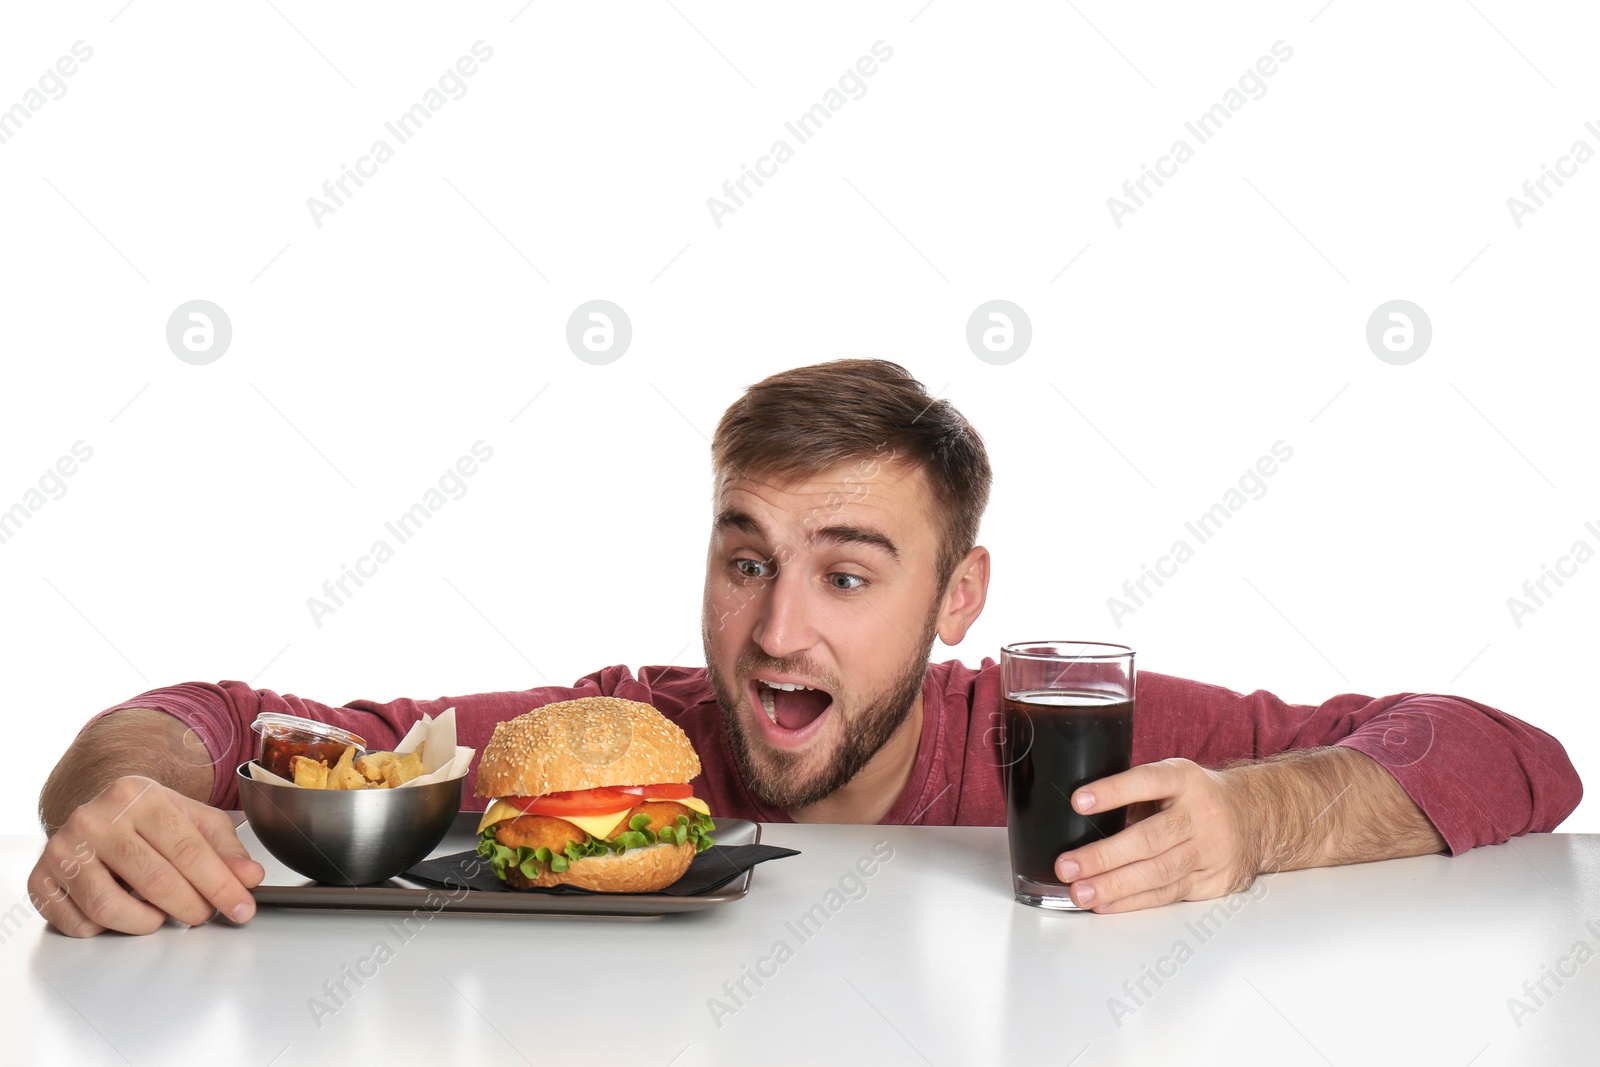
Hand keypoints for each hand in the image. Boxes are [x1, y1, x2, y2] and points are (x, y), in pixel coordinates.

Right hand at [28, 776, 263, 936]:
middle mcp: (95, 819)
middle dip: (190, 907)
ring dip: (146, 923)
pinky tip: (121, 912)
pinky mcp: (40, 879)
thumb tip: (249, 878)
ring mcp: (63, 849)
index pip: (187, 849)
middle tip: (203, 915)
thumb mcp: (192, 819)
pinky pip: (78, 923)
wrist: (95, 811)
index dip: (220, 885)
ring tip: (161, 915)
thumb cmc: (148, 818)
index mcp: (138, 797)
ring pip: (110, 907)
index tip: (241, 908)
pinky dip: (106, 929)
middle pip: (153, 880)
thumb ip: (225, 848)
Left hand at [1053, 758, 1256, 913]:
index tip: (1078, 801)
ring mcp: (1210, 850)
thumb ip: (1136, 794)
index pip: (1147, 781)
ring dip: (1113, 885)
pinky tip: (1105, 903)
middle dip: (1104, 856)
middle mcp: (1201, 814)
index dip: (1113, 791)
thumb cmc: (1197, 797)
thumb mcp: (1172, 780)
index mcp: (1184, 779)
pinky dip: (1132, 901)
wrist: (1255, 817)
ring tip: (1080, 892)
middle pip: (1149, 838)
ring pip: (1158, 872)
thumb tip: (1080, 818)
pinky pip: (1167, 893)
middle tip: (1067, 866)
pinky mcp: (1212, 880)